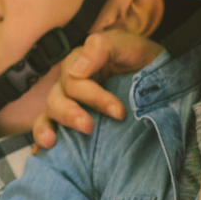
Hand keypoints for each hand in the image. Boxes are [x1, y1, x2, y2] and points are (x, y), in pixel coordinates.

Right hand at [31, 29, 165, 145]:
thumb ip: (101, 48)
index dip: (95, 98)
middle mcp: (69, 87)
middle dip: (70, 114)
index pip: (75, 82)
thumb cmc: (141, 60)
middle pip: (56, 100)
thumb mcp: (128, 45)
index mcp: (80, 65)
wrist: (160, 81)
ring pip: (47, 116)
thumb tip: (77, 71)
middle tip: (88, 127)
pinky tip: (40, 154)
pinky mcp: (71, 126)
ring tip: (51, 143)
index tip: (119, 112)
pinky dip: (40, 144)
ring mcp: (68, 107)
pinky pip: (48, 132)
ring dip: (45, 129)